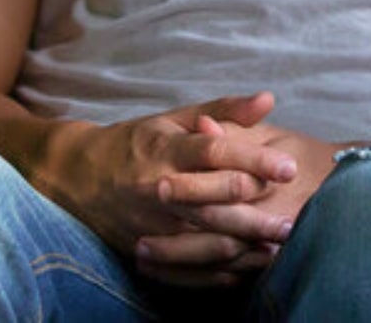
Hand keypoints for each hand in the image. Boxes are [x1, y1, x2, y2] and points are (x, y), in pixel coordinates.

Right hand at [36, 91, 298, 277]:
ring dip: (244, 245)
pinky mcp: (144, 250)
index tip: (289, 167)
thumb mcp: (175, 118)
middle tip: (296, 218)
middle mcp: (159, 188)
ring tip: (280, 245)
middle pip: (214, 203)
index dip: (254, 159)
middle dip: (257, 213)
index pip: (215, 153)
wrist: (74, 177)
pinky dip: (219, 271)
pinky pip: (186, 268)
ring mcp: (151, 224)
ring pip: (203, 239)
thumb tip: (269, 98)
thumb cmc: (137, 142)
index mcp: (167, 149)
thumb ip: (224, 110)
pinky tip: (248, 268)